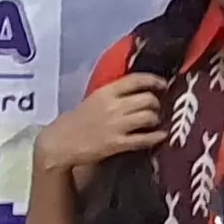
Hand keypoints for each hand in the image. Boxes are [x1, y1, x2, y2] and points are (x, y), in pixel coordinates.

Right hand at [35, 72, 169, 172]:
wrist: (60, 142)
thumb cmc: (77, 120)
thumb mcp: (94, 99)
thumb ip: (114, 93)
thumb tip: (141, 90)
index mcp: (105, 92)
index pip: (136, 79)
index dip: (155, 80)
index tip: (163, 85)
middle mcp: (112, 106)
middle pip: (148, 99)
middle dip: (156, 103)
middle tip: (155, 108)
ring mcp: (115, 125)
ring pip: (150, 117)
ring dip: (156, 119)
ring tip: (153, 122)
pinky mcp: (117, 143)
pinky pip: (145, 138)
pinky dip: (157, 137)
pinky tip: (161, 136)